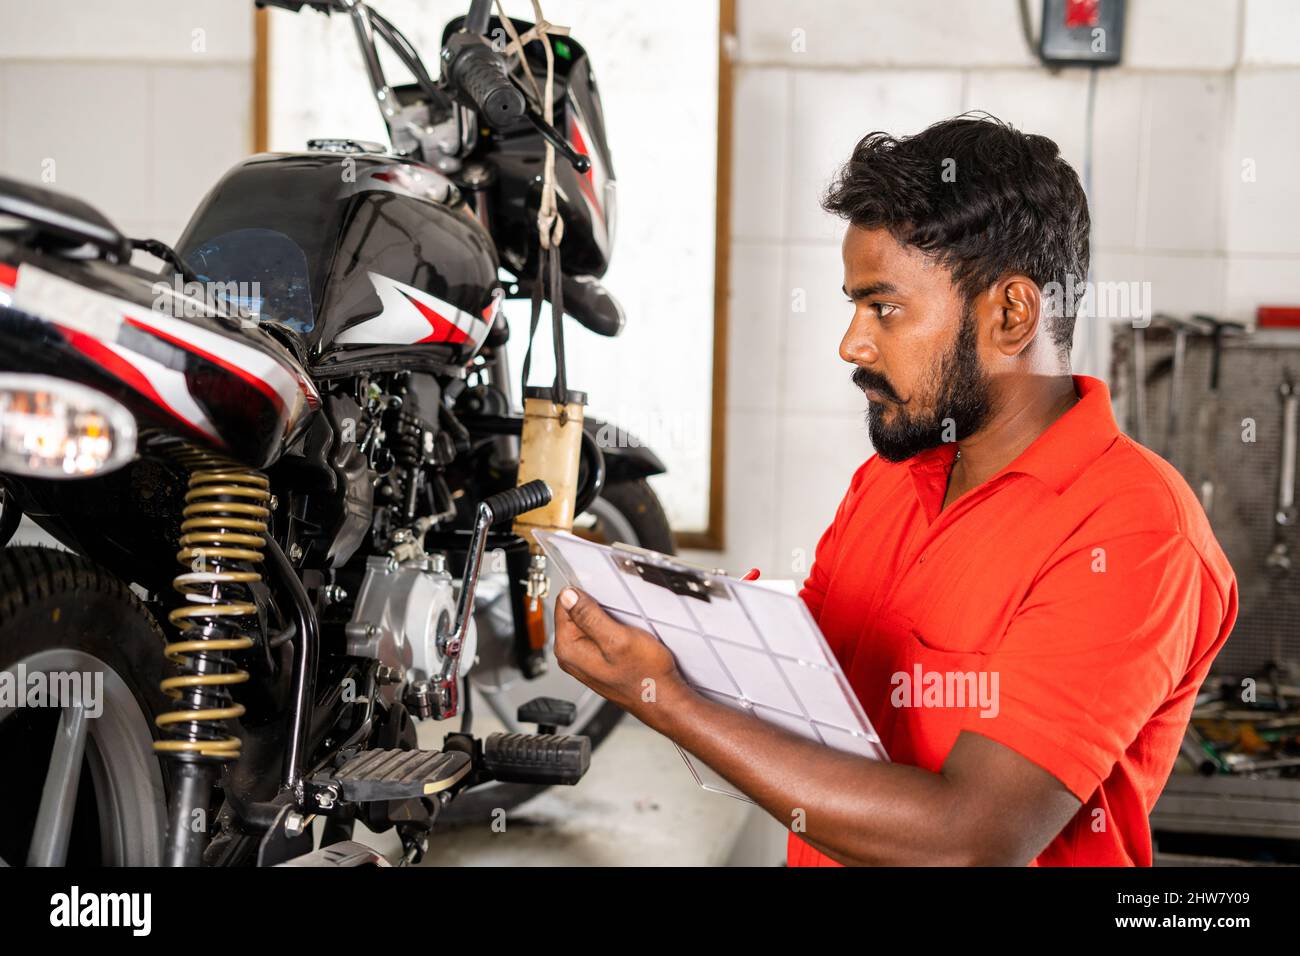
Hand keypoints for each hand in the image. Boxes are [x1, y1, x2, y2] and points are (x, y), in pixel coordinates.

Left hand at [553, 586, 687, 720]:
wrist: (662, 698)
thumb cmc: (645, 676)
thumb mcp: (618, 639)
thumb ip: (589, 616)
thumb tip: (567, 596)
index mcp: (568, 649)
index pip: (562, 604)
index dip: (584, 596)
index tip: (602, 600)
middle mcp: (571, 656)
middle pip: (574, 613)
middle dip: (596, 608)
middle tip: (618, 619)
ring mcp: (584, 660)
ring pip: (589, 623)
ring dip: (606, 620)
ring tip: (624, 630)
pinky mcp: (597, 661)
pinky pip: (599, 635)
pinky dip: (612, 630)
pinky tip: (626, 638)